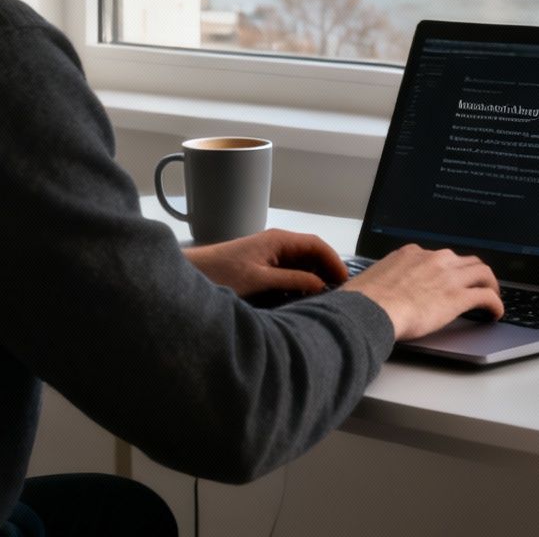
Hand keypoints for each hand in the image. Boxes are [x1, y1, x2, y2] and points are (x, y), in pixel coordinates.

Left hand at [184, 228, 348, 298]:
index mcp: (279, 240)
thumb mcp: (260, 279)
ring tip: (323, 298)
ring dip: (313, 278)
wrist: (193, 273)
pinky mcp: (263, 266)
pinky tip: (301, 298)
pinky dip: (299, 283)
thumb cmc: (223, 272)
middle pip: (312, 254)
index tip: (345, 280)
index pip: (317, 245)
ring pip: (302, 264)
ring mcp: (270, 254)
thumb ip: (293, 279)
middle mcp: (278, 244)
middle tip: (337, 293)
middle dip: (326, 271)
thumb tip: (321, 284)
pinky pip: (289, 272)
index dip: (333, 261)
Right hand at [343, 245, 502, 340]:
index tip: (450, 278)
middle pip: (465, 261)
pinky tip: (495, 313)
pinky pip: (487, 296)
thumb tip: (375, 291)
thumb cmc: (363, 300)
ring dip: (490, 284)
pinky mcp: (458, 297)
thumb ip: (384, 281)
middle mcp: (434, 259)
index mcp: (411, 254)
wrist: (369, 310)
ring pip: (482, 273)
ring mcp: (448, 276)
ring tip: (492, 296)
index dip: (448, 269)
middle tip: (477, 285)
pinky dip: (496, 304)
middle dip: (474, 273)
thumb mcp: (372, 279)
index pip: (439, 257)